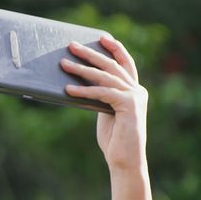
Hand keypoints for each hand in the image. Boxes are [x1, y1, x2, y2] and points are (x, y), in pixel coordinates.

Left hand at [60, 36, 147, 173]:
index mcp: (134, 91)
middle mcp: (137, 91)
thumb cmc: (114, 141)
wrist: (125, 162)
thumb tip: (79, 83)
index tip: (101, 37)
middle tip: (72, 45)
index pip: (125, 63)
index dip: (114, 48)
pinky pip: (102, 93)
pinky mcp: (129, 106)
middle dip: (90, 53)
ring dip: (82, 69)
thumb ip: (100, 97)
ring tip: (63, 64)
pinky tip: (68, 90)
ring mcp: (135, 97)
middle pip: (111, 65)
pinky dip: (84, 91)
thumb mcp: (105, 113)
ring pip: (105, 77)